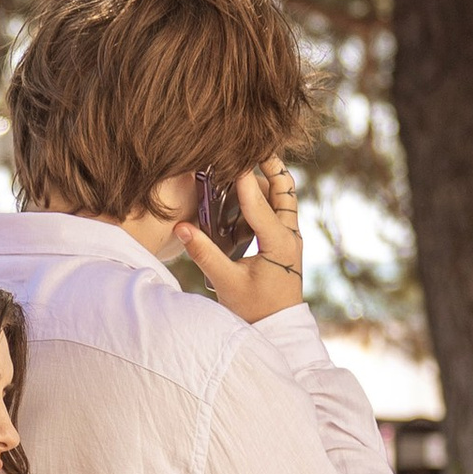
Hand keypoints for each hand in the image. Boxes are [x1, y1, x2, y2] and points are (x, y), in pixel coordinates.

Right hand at [179, 160, 304, 320]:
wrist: (276, 328)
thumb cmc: (254, 309)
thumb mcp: (226, 282)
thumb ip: (204, 253)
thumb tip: (181, 227)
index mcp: (279, 243)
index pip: (259, 204)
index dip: (244, 179)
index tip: (233, 157)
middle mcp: (290, 236)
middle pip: (284, 190)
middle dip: (270, 166)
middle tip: (255, 145)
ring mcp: (291, 238)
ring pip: (284, 198)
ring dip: (269, 179)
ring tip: (251, 160)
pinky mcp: (286, 243)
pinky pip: (280, 210)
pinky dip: (267, 195)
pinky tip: (249, 189)